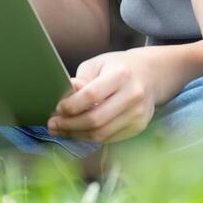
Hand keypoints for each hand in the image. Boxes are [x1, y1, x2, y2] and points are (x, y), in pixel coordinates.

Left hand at [47, 49, 165, 143]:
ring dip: (77, 135)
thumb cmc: (118, 67)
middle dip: (70, 125)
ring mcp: (138, 114)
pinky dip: (90, 137)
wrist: (150, 75)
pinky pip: (110, 138)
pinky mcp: (139, 126)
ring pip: (102, 134)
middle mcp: (133, 95)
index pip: (91, 95)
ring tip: (61, 131)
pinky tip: (78, 132)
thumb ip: (81, 80)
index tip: (58, 109)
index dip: (71, 106)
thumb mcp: (97, 64)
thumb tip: (66, 98)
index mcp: (120, 75)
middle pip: (96, 119)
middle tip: (52, 125)